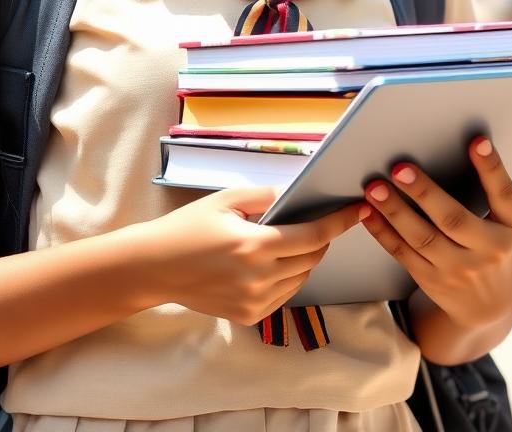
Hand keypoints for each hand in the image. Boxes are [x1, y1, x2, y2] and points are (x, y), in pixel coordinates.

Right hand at [142, 185, 366, 325]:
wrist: (154, 267)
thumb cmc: (188, 227)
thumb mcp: (224, 200)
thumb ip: (264, 196)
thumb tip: (295, 194)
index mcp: (254, 245)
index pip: (312, 236)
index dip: (338, 222)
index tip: (357, 210)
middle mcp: (258, 277)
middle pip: (311, 259)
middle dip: (320, 240)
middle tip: (315, 223)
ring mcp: (254, 301)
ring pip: (300, 279)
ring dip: (304, 260)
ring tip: (288, 242)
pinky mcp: (248, 316)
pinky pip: (283, 296)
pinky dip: (287, 279)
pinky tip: (270, 264)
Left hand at [361, 137, 511, 331]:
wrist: (489, 308)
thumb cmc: (500, 249)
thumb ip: (495, 190)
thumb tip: (472, 142)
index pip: (504, 195)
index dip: (491, 167)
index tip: (476, 141)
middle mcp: (488, 252)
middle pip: (453, 220)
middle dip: (424, 192)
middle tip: (400, 168)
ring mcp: (458, 270)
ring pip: (422, 238)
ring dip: (394, 211)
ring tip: (375, 188)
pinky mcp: (431, 279)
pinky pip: (403, 253)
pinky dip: (382, 232)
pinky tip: (368, 212)